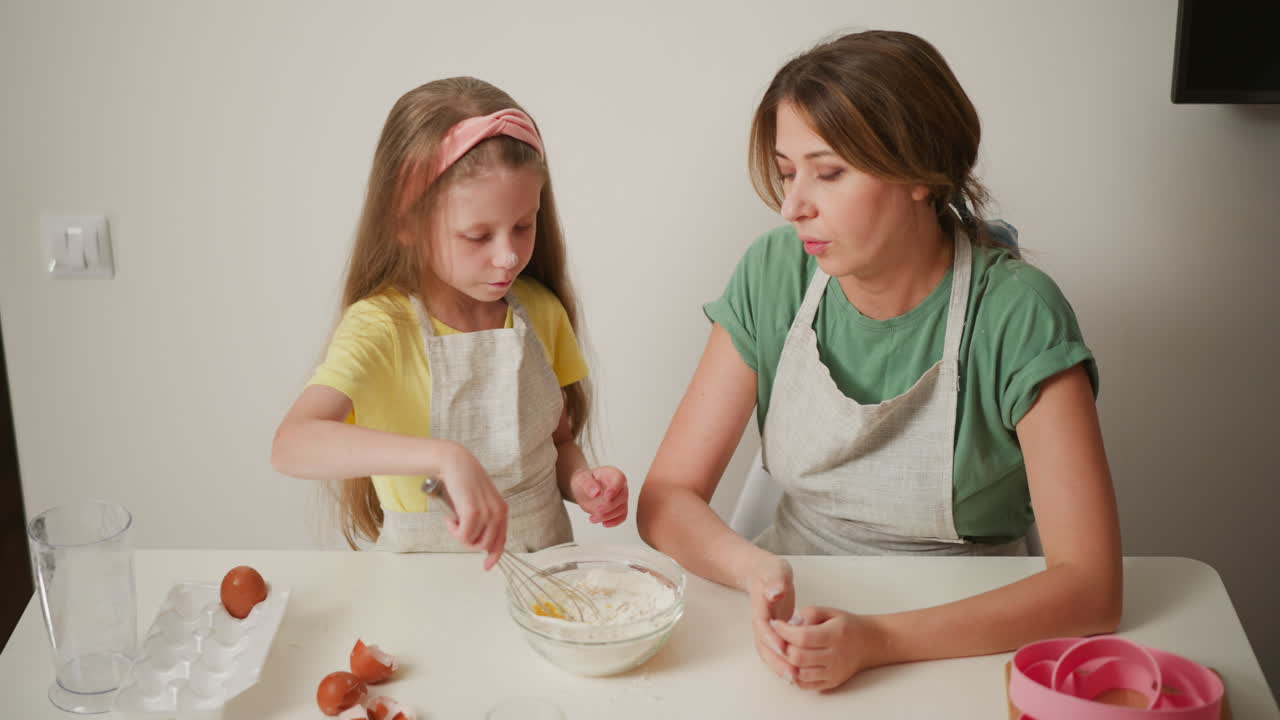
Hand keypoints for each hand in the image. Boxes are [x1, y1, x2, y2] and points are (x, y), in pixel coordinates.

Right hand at [436, 444, 507, 569]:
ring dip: (459, 535)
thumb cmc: (463, 482)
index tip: (487, 566)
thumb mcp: (479, 502)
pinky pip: (463, 535)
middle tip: (457, 529)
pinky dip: (453, 530)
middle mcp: (498, 512)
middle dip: (468, 543)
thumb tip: (478, 542)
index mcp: (502, 510)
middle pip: (485, 545)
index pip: (501, 540)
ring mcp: (487, 512)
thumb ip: (483, 520)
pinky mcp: (473, 511)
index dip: (494, 555)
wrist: (455, 463)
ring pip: (472, 542)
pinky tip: (449, 518)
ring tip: (452, 520)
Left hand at [569, 466, 627, 526]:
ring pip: (622, 509)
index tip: (607, 497)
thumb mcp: (581, 480)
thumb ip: (588, 484)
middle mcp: (620, 485)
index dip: (614, 489)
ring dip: (608, 516)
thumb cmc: (584, 481)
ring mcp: (621, 497)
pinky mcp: (619, 508)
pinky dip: (614, 521)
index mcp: (613, 474)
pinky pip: (622, 516)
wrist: (583, 489)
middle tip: (596, 511)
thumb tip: (596, 493)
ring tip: (592, 519)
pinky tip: (604, 524)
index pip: (619, 479)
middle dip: (609, 506)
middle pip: (622, 496)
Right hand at [746, 555, 796, 682]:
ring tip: (795, 680)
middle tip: (792, 674)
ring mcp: (765, 631)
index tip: (783, 648)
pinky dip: (782, 664)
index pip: (763, 627)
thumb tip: (774, 593)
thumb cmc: (771, 573)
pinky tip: (795, 674)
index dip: (772, 639)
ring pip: (769, 654)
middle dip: (777, 662)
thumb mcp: (775, 572)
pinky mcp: (773, 636)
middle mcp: (761, 624)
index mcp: (760, 608)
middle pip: (764, 647)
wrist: (762, 574)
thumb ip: (775, 582)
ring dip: (780, 668)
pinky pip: (775, 654)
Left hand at [770, 607, 885, 690]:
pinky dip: (795, 674)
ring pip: (799, 673)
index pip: (802, 636)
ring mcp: (833, 672)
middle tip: (779, 637)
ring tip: (786, 649)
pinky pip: (806, 684)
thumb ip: (809, 613)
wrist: (870, 643)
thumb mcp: (830, 611)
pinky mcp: (831, 683)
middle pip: (798, 657)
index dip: (784, 631)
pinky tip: (794, 663)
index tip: (776, 623)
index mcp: (835, 635)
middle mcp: (835, 656)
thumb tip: (789, 623)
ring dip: (787, 662)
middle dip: (783, 646)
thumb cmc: (847, 626)